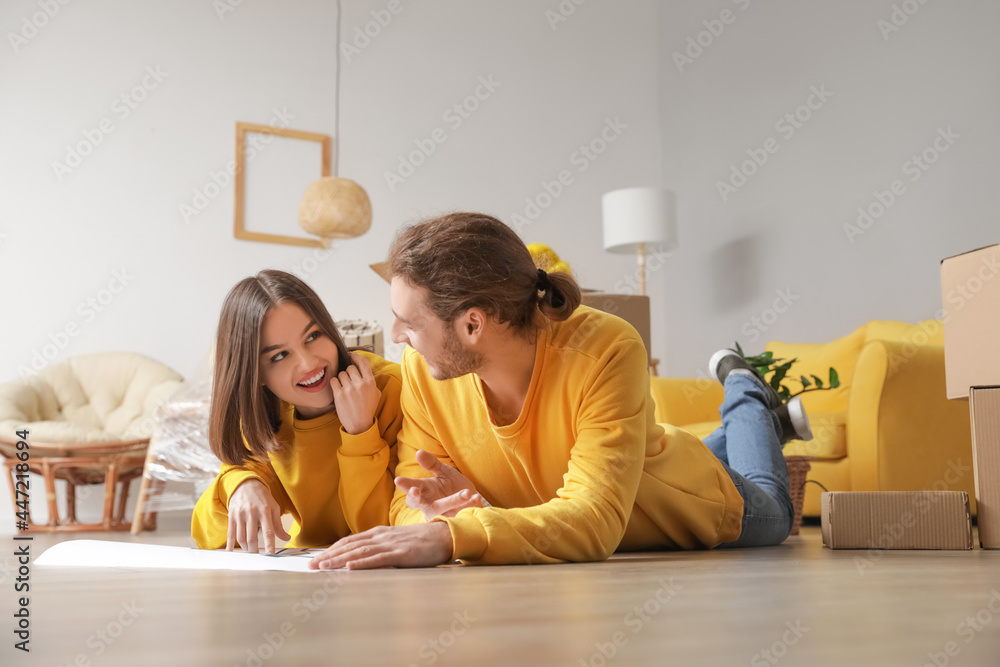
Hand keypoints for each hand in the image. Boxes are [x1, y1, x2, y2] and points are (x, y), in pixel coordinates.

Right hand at [226, 479, 290, 553]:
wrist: (246, 484)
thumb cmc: (262, 497)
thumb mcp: (274, 507)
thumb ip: (279, 525)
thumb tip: (287, 538)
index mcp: (264, 511)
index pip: (268, 531)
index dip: (269, 545)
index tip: (271, 555)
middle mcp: (251, 513)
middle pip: (252, 537)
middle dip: (255, 550)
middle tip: (258, 556)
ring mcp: (240, 515)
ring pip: (241, 538)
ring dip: (246, 548)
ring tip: (251, 551)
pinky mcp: (231, 517)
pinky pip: (230, 534)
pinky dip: (230, 545)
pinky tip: (232, 552)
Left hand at [307, 523, 452, 569]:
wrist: (445, 535)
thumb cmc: (422, 541)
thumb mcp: (397, 541)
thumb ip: (380, 548)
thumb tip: (362, 558)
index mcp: (379, 533)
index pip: (350, 541)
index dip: (332, 550)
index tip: (317, 559)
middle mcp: (381, 536)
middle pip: (350, 546)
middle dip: (328, 556)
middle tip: (311, 566)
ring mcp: (391, 544)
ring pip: (359, 552)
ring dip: (339, 559)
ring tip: (323, 566)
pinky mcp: (401, 554)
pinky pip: (378, 559)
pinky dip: (362, 562)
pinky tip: (349, 566)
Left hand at [331, 352, 380, 434]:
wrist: (359, 425)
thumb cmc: (368, 409)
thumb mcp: (376, 394)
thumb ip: (371, 381)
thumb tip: (363, 370)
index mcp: (371, 382)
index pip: (363, 363)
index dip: (356, 357)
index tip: (351, 355)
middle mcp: (360, 384)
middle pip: (350, 368)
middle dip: (349, 373)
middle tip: (349, 382)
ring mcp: (349, 389)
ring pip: (341, 374)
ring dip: (341, 379)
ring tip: (345, 389)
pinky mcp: (339, 394)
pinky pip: (333, 381)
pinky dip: (335, 384)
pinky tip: (338, 390)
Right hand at [395, 449, 485, 521]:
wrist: (472, 500)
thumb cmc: (453, 485)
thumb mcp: (444, 471)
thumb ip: (432, 463)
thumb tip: (418, 452)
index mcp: (425, 490)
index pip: (412, 488)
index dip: (405, 485)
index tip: (399, 480)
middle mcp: (429, 504)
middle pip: (418, 503)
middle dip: (415, 498)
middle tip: (415, 491)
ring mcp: (441, 514)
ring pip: (441, 510)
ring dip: (453, 501)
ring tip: (467, 492)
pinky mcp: (454, 521)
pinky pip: (459, 515)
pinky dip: (470, 506)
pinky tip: (476, 497)